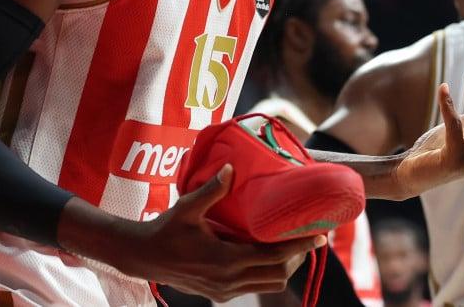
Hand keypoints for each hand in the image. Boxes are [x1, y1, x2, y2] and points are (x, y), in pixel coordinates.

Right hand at [62, 165, 324, 301]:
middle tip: (310, 238)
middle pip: (278, 274)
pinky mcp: (220, 294)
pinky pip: (255, 287)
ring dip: (284, 267)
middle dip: (298, 257)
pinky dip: (268, 274)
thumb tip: (230, 168)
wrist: (144, 258)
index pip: (274, 256)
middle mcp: (229, 280)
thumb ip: (211, 190)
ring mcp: (225, 291)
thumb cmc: (165, 230)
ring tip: (293, 246)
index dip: (299, 246)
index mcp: (225, 260)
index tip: (319, 236)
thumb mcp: (187, 208)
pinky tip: (269, 256)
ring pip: (270, 284)